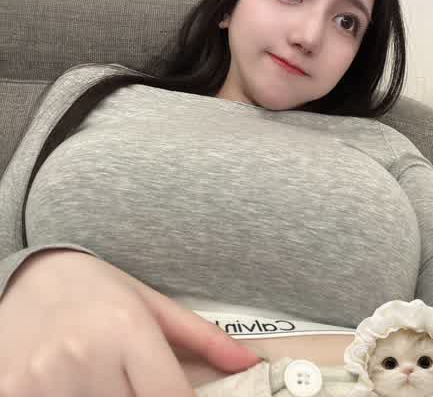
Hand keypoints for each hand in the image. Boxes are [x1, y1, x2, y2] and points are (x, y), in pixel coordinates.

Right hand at [0, 249, 260, 395]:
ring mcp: (45, 380)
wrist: (32, 274)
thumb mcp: (150, 302)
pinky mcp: (14, 391)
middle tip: (132, 377)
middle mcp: (86, 355)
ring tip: (103, 376)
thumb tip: (247, 363)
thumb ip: (202, 337)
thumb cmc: (95, 286)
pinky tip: (73, 383)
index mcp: (125, 328)